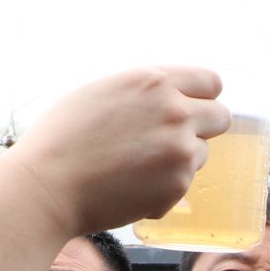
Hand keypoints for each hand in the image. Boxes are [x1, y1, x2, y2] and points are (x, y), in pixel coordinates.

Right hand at [3, 67, 229, 235]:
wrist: (48, 185)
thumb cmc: (62, 138)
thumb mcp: (103, 92)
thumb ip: (144, 92)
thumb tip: (170, 95)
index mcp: (154, 81)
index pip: (211, 82)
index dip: (202, 97)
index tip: (193, 108)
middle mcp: (175, 111)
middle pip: (221, 116)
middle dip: (204, 128)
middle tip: (175, 141)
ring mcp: (180, 150)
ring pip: (202, 153)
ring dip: (180, 161)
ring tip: (137, 167)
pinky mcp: (178, 185)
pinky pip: (184, 184)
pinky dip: (164, 189)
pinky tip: (129, 188)